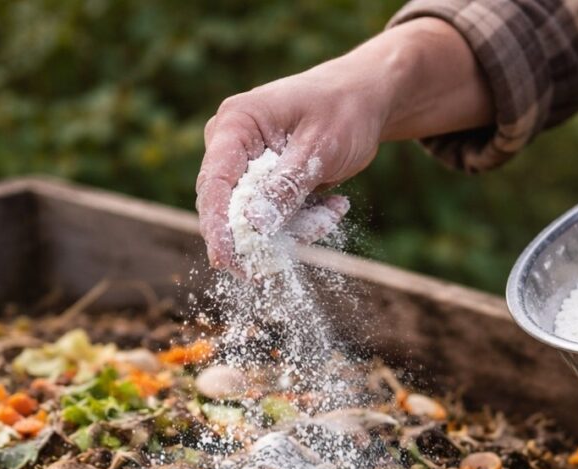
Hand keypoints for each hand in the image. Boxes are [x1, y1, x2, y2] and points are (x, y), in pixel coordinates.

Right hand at [196, 19, 491, 271]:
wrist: (364, 99)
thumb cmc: (343, 111)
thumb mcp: (320, 149)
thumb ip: (287, 186)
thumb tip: (254, 225)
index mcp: (236, 124)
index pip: (213, 182)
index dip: (217, 225)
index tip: (227, 260)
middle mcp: (230, 145)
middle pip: (228, 207)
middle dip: (267, 232)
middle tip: (316, 228)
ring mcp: (244, 165)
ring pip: (255, 220)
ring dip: (296, 227)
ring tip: (334, 208)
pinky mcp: (261, 183)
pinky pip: (272, 218)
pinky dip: (302, 220)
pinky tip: (333, 204)